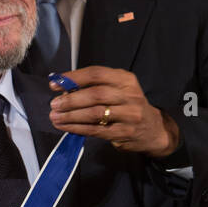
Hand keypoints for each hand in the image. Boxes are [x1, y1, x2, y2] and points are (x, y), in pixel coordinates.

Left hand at [48, 67, 179, 156]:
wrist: (154, 130)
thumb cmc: (128, 107)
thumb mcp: (119, 90)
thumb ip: (96, 86)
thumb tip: (64, 89)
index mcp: (125, 79)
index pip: (96, 73)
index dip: (73, 78)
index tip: (55, 84)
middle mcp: (129, 95)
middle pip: (95, 94)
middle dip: (70, 99)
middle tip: (54, 105)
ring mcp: (129, 115)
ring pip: (95, 113)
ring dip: (71, 116)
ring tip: (56, 117)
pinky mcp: (125, 133)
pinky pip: (96, 130)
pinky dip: (78, 129)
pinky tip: (66, 127)